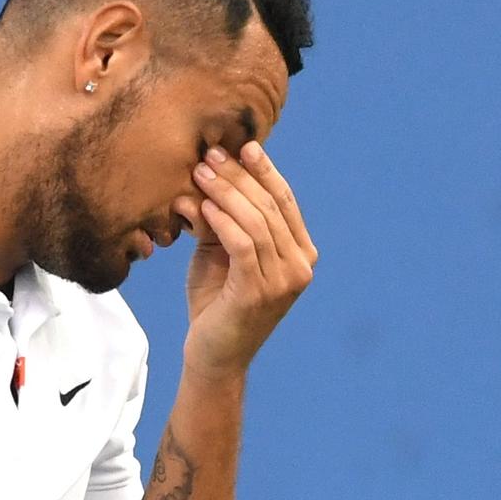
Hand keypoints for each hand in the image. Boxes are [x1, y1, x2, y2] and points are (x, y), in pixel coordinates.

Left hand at [182, 141, 317, 380]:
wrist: (213, 354)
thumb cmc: (216, 301)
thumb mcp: (218, 252)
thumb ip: (219, 218)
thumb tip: (201, 176)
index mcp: (301, 253)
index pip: (284, 201)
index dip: (264, 170)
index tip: (243, 145)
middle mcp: (300, 266)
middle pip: (270, 207)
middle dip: (239, 176)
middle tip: (210, 155)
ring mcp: (284, 282)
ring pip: (257, 222)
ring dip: (227, 193)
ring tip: (200, 173)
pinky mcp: (259, 293)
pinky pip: (244, 245)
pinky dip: (223, 221)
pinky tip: (203, 206)